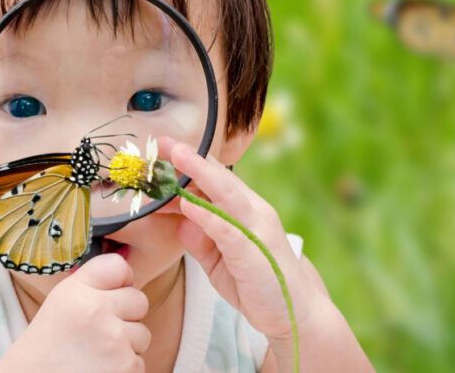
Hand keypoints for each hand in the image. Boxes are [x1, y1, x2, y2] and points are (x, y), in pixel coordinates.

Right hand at [0, 254, 150, 371]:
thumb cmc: (44, 352)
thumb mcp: (58, 306)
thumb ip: (90, 287)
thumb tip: (127, 272)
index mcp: (75, 291)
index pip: (118, 266)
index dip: (120, 281)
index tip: (112, 295)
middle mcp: (96, 310)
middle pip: (139, 299)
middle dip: (126, 316)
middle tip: (100, 332)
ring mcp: (114, 339)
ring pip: (143, 334)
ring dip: (126, 346)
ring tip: (96, 355)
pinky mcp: (127, 366)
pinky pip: (139, 361)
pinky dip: (124, 369)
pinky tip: (99, 370)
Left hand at [161, 137, 322, 339]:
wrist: (295, 315)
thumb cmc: (256, 285)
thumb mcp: (218, 262)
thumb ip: (201, 240)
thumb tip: (181, 220)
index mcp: (244, 212)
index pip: (215, 181)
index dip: (188, 164)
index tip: (159, 152)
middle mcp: (253, 213)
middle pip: (219, 178)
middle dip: (189, 158)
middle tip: (161, 140)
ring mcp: (256, 230)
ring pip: (225, 193)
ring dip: (199, 172)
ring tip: (175, 155)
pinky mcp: (254, 252)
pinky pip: (228, 228)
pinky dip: (207, 214)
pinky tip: (187, 204)